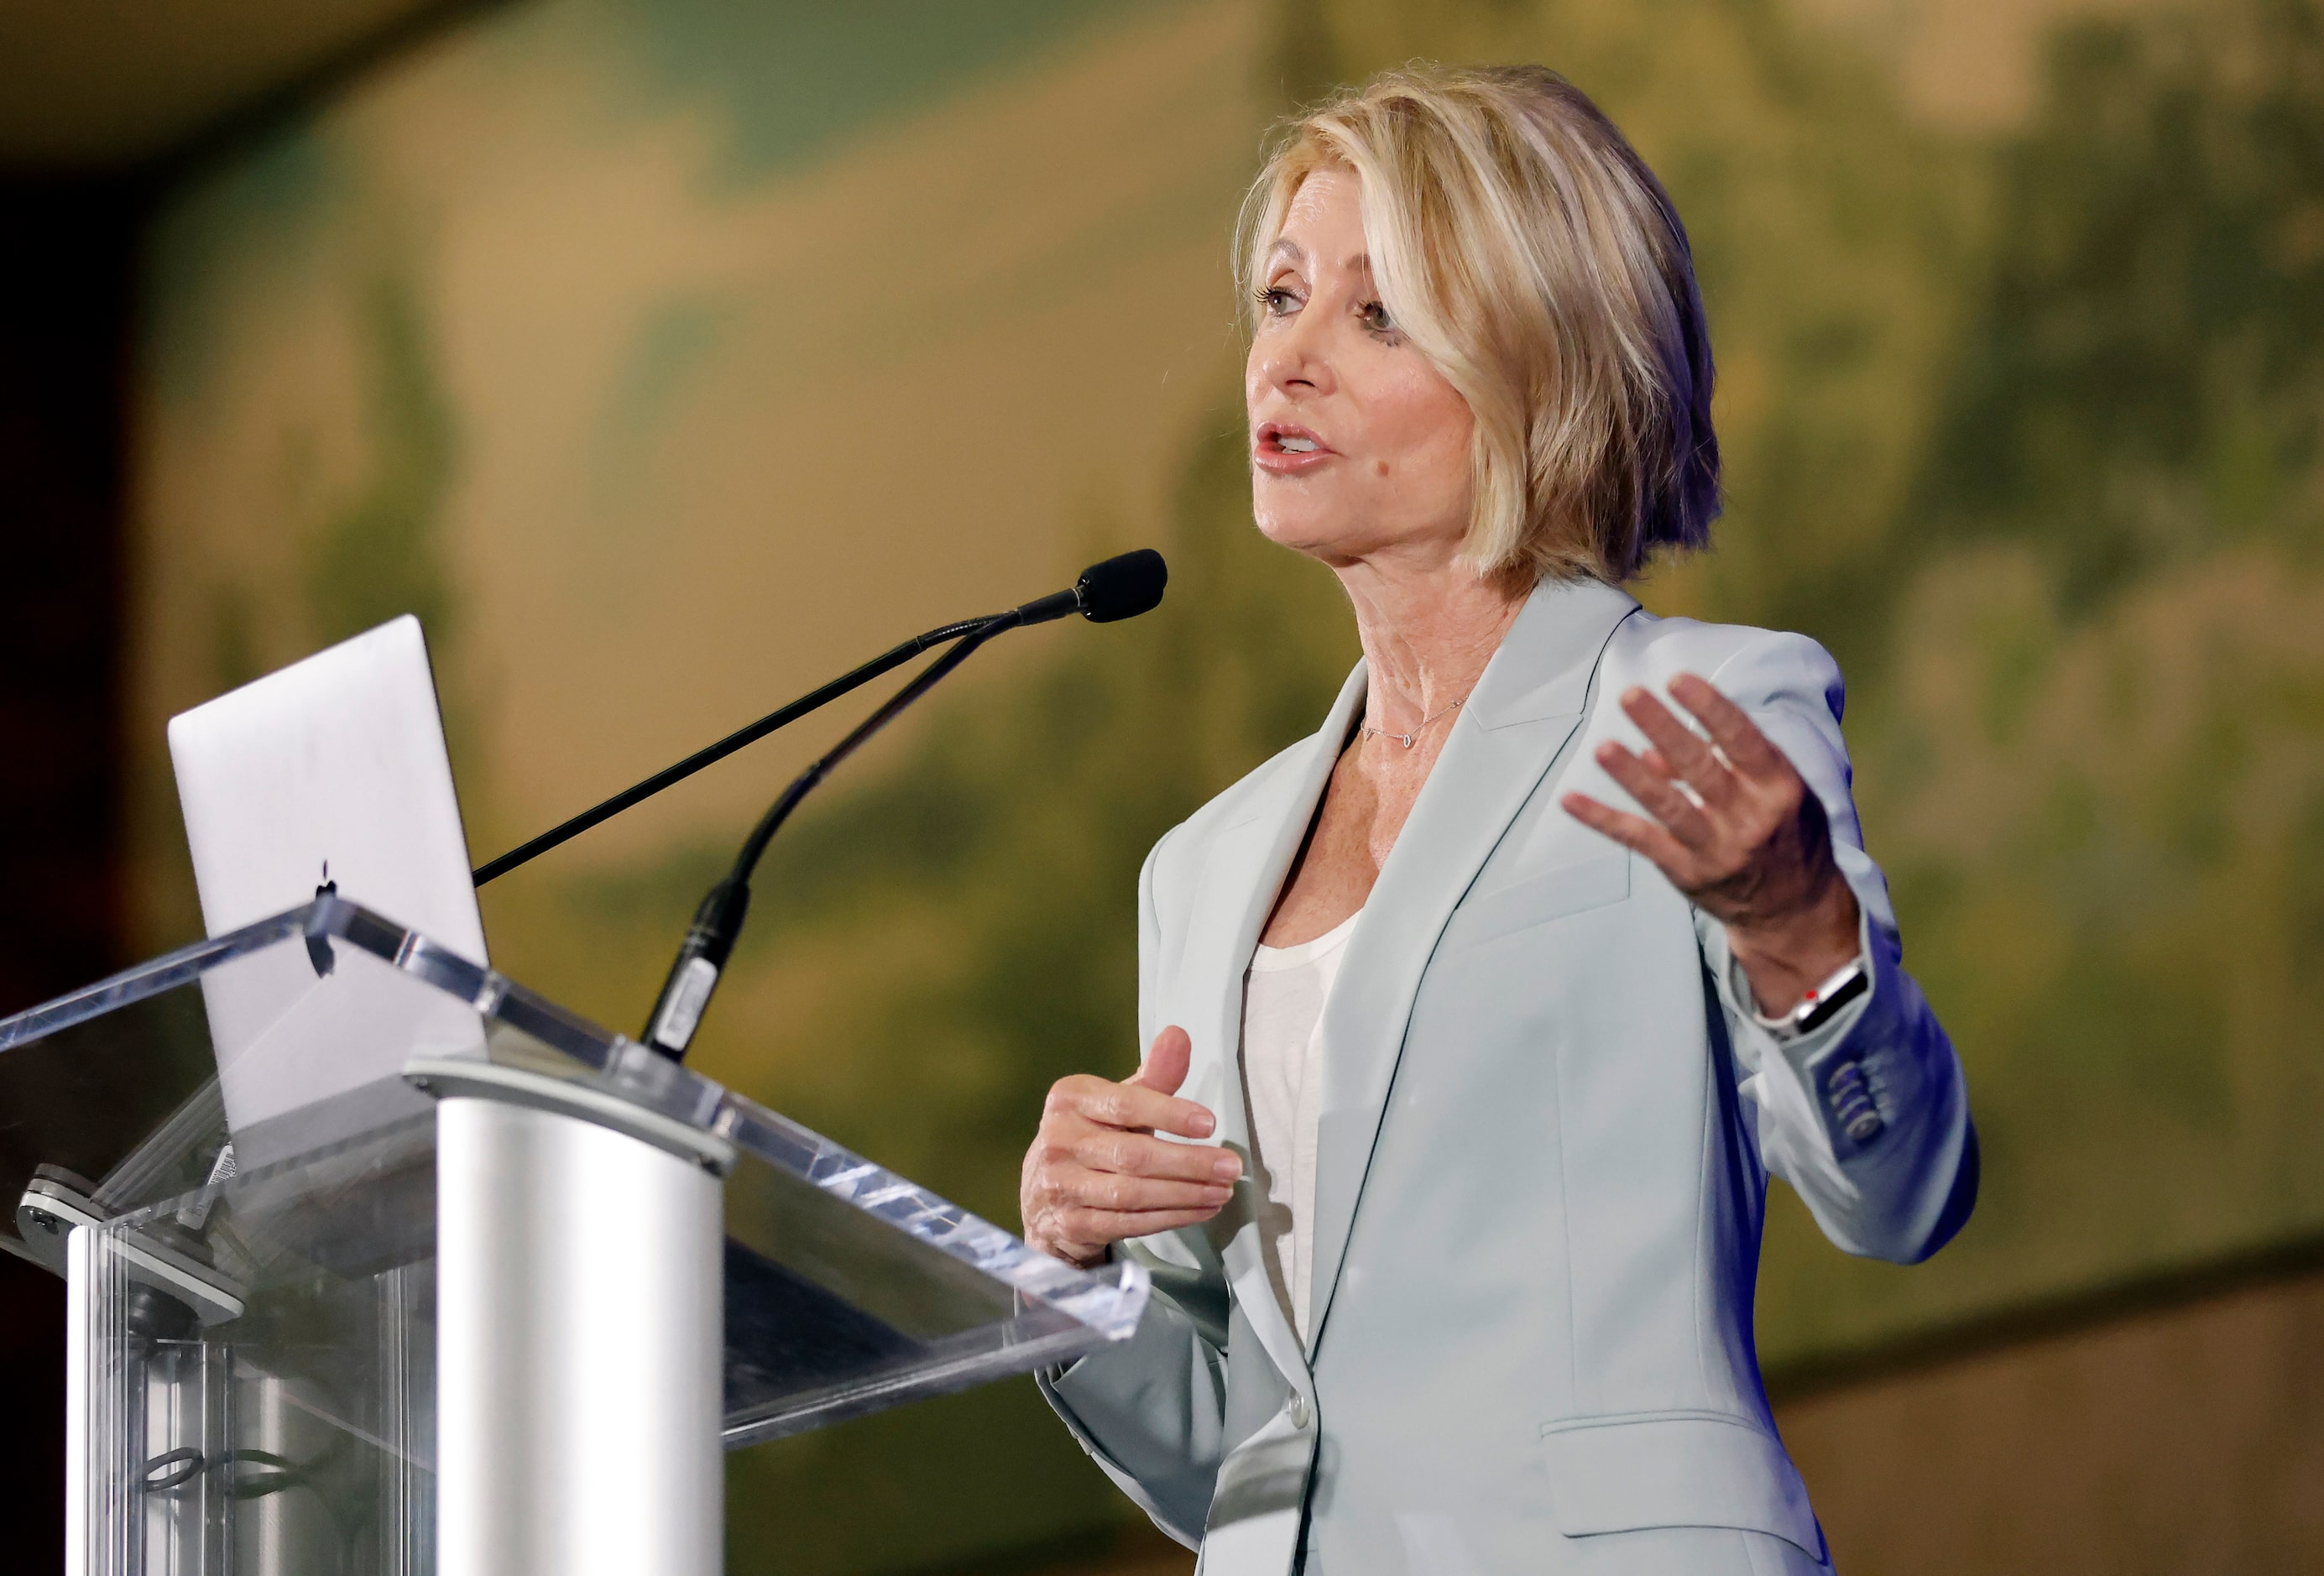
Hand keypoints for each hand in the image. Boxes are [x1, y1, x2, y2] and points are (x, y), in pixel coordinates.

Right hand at [1021, 1026, 1242, 1268]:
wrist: (1043, 1194)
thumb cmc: (1093, 1136)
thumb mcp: (1116, 1102)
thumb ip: (1153, 1076)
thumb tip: (1179, 1035)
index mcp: (1070, 1099)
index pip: (1125, 1105)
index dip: (1169, 1114)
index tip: (1210, 1123)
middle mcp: (1059, 1140)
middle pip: (1133, 1155)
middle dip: (1189, 1163)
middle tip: (1231, 1167)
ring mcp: (1061, 1185)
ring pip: (1133, 1194)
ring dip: (1186, 1194)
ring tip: (1224, 1190)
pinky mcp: (1071, 1223)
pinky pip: (1128, 1223)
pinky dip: (1170, 1217)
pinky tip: (1201, 1210)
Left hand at [1560, 673, 1859, 1015]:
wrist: (1794, 911)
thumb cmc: (1787, 835)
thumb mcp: (1778, 792)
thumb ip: (1729, 763)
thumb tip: (1655, 750)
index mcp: (1779, 789)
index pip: (1743, 741)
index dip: (1710, 708)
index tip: (1677, 680)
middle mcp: (1750, 819)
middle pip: (1701, 769)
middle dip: (1664, 729)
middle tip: (1630, 695)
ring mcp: (1716, 850)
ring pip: (1669, 807)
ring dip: (1632, 777)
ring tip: (1603, 748)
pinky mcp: (1687, 873)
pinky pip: (1640, 841)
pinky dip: (1604, 820)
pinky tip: (1571, 800)